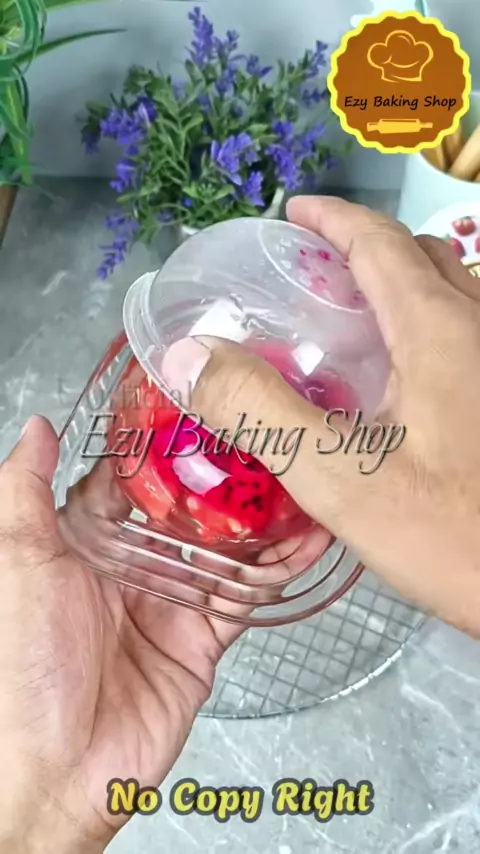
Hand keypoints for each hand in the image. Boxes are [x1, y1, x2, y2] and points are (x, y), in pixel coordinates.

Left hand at [0, 414, 325, 851]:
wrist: (56, 770)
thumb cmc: (24, 666)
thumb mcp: (21, 564)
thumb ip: (25, 494)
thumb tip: (38, 429)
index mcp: (87, 546)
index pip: (129, 483)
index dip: (160, 448)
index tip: (194, 408)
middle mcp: (133, 568)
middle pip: (187, 511)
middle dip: (222, 476)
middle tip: (261, 433)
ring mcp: (172, 603)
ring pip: (227, 547)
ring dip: (262, 516)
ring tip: (298, 474)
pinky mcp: (204, 640)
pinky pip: (247, 596)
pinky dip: (281, 568)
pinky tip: (310, 539)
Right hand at [159, 195, 479, 638]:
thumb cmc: (452, 535)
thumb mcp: (341, 478)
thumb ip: (260, 413)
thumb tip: (187, 356)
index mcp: (440, 329)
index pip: (380, 244)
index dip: (332, 219)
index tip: (292, 212)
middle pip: (421, 259)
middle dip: (362, 249)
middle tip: (308, 271)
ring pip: (450, 295)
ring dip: (396, 286)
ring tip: (343, 317)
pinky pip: (462, 333)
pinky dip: (421, 324)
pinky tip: (391, 379)